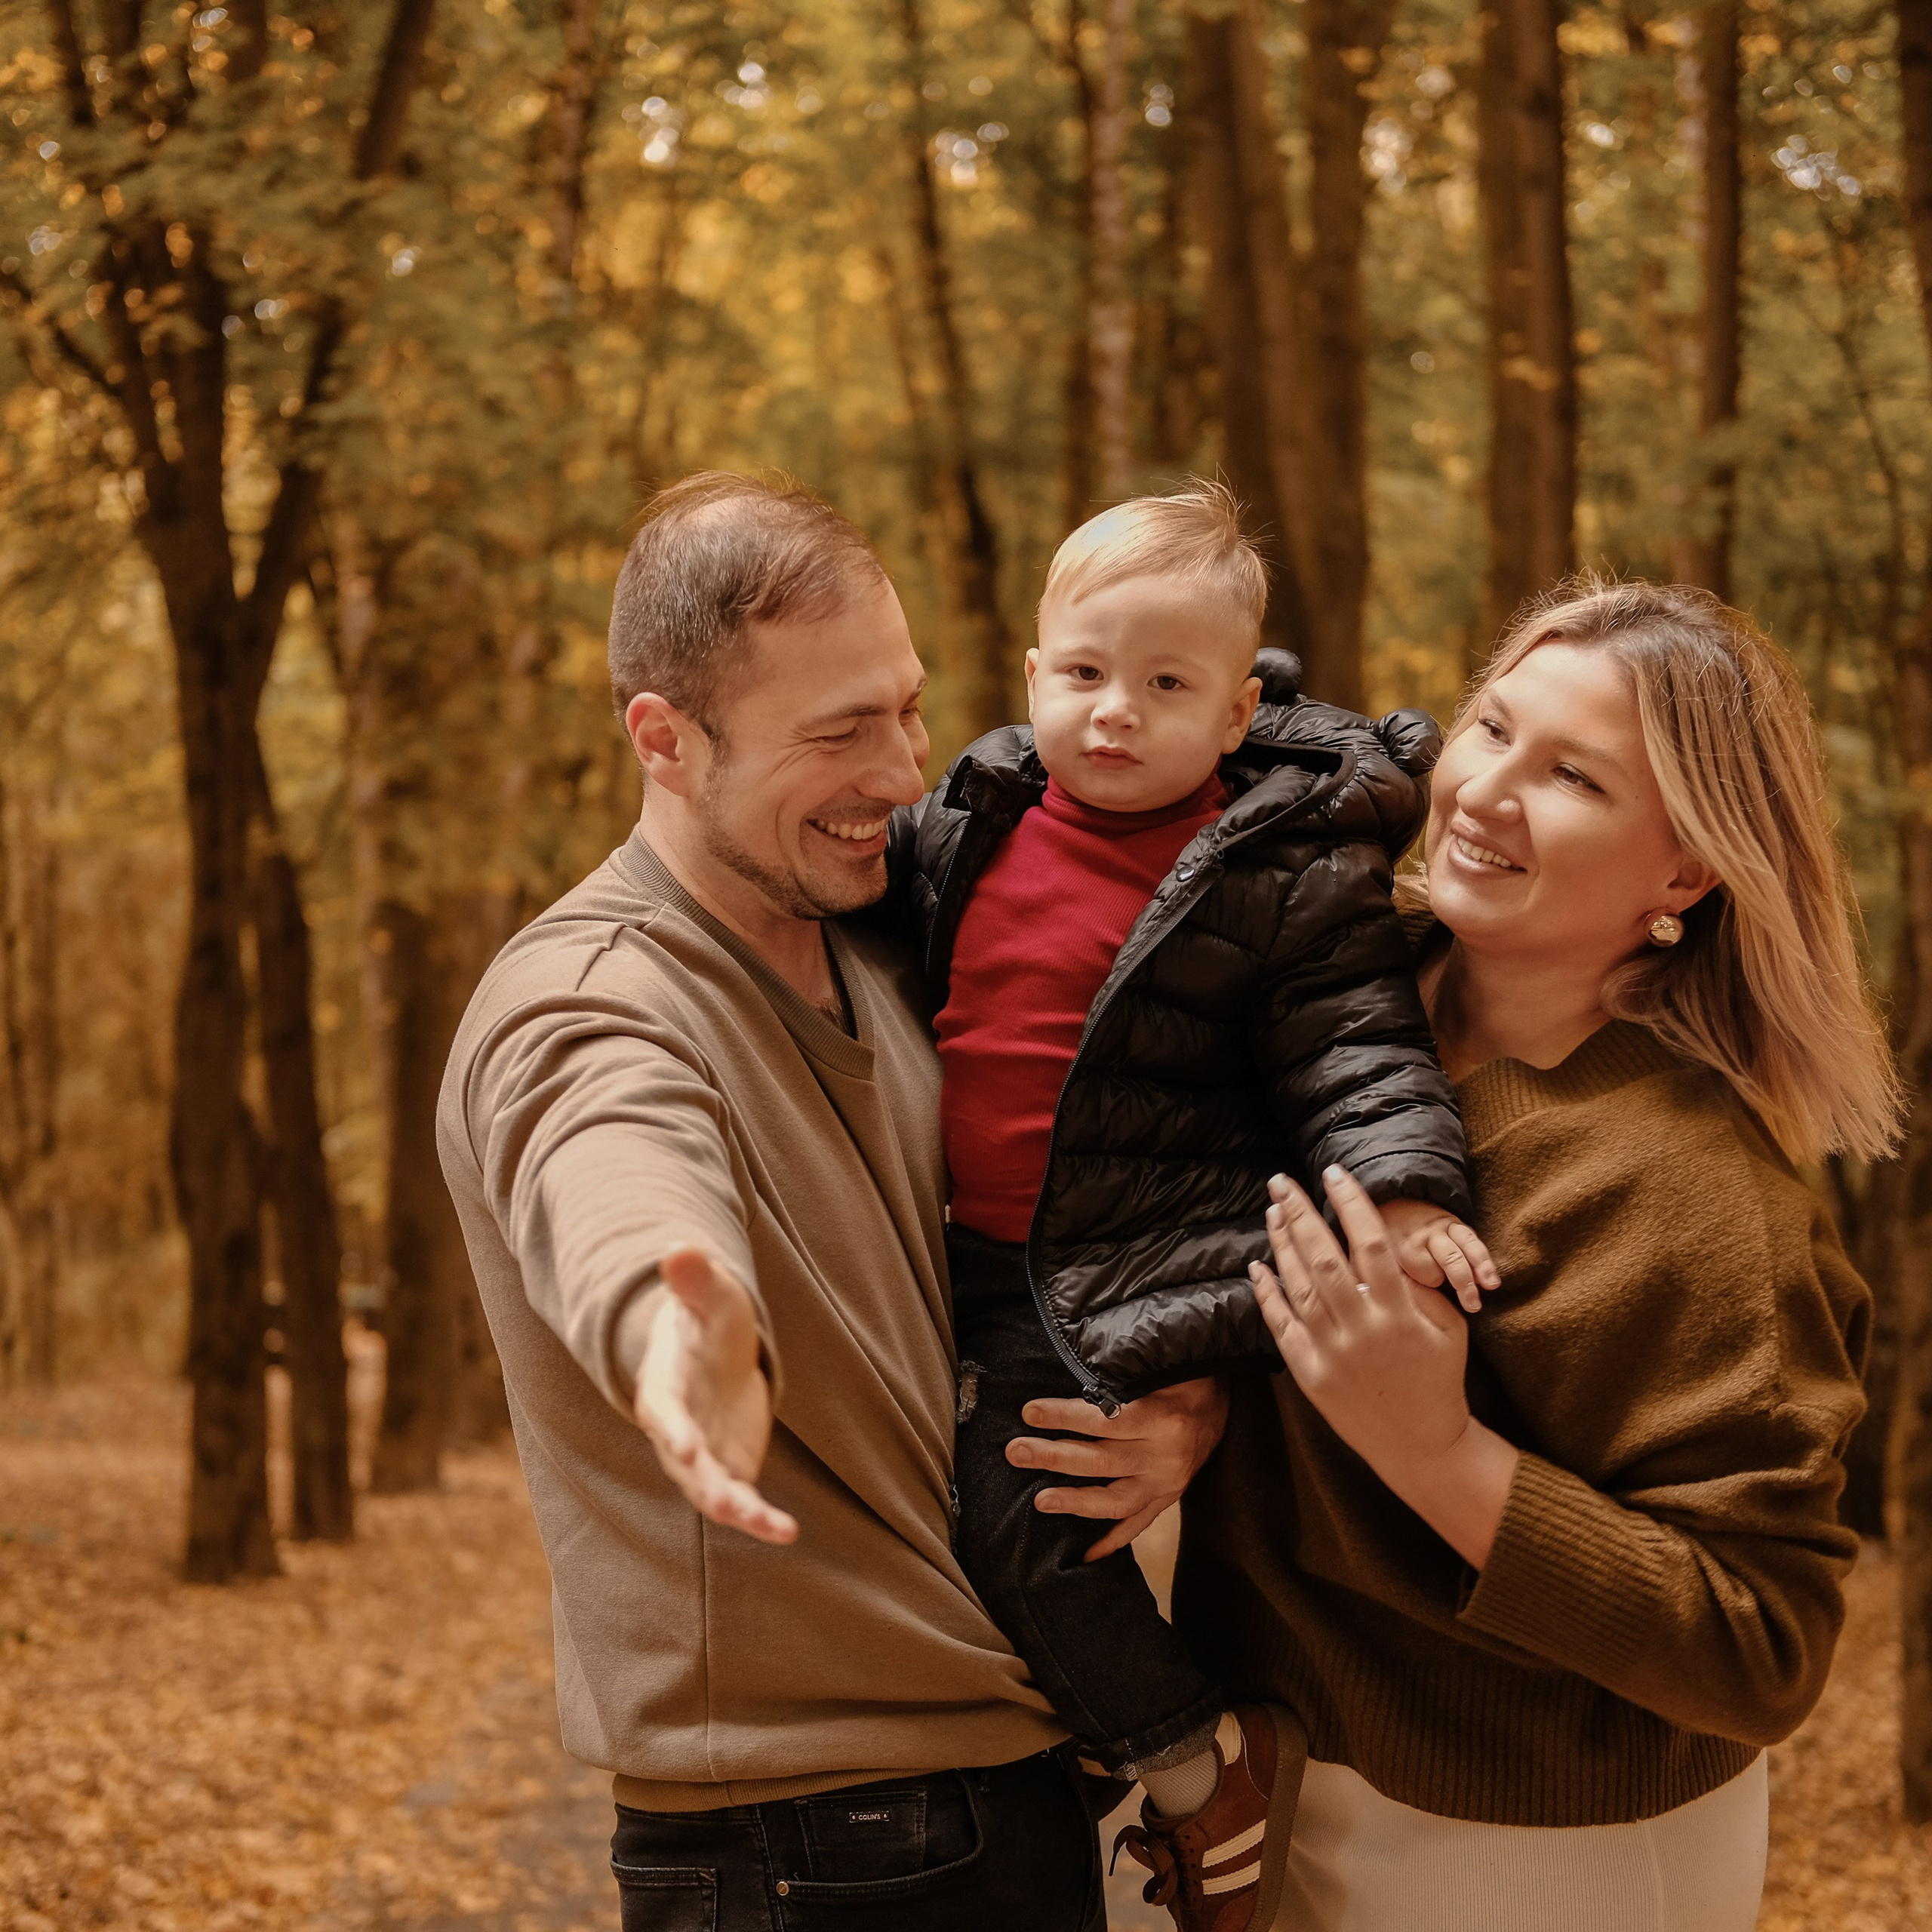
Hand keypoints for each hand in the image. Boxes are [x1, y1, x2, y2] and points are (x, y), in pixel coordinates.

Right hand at [631, 1247, 798, 1545]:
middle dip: (705, 1483)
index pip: (662, 1411)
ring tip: (771, 1524)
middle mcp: (676, 1430)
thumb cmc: (708, 1319)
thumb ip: (695, 1279)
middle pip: (685, 1464)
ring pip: (711, 1492)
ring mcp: (701, 1457)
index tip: (686, 1447)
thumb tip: (679, 1247)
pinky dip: (762, 1520)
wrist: (713, 1351)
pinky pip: (742, 1503)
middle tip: (730, 1503)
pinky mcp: (728, 1472)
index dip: (672, 1430)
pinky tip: (789, 1532)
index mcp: (665, 1385)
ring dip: (737, 1509)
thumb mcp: (711, 1296)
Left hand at [1006, 1375, 1229, 1560]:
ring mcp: (1168, 1482)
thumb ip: (1119, 1374)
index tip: (1029, 1412)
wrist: (1226, 1399)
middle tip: (1016, 1453)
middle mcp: (1165, 1456)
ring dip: (1074, 1501)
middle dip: (1053, 1457)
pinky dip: (1113, 1540)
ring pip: (1115, 1501)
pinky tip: (1086, 1553)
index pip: (1102, 1420)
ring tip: (1039, 1501)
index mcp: (1161, 1417)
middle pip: (1100, 1461)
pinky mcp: (1171, 1497)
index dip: (1063, 1417)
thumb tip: (1069, 1368)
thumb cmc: (1183, 1374)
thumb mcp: (1157, 1366)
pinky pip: (1139, 1524)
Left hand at [1251, 1166, 1516, 1567]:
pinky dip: (1266, 1293)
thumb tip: (1382, 1246)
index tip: (1334, 1173)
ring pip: (1297, 1286)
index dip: (1351, 1203)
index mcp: (1399, 1313)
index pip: (1370, 1243)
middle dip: (1300, 1213)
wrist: (1422, 1445)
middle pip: (1323, 1258)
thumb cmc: (1439, 1377)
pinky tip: (1258, 1264)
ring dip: (1282, 1244)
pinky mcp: (1309, 1375)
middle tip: (1281, 1181)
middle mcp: (1360, 1329)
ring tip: (1273, 1210)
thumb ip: (1417, 1287)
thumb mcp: (1446, 1327)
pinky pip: (1281, 1325)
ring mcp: (1331, 1353)